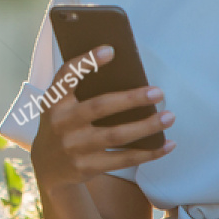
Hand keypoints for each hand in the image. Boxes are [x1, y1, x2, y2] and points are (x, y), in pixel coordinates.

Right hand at [30, 46, 175, 197]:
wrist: (48, 168)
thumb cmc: (63, 126)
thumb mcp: (60, 107)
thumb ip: (81, 92)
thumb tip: (126, 76)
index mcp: (54, 101)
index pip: (66, 75)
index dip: (86, 62)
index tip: (110, 49)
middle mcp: (61, 123)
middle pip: (100, 107)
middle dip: (131, 99)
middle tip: (157, 92)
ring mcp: (74, 147)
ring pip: (117, 135)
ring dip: (147, 126)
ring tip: (169, 117)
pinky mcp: (87, 166)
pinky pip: (124, 159)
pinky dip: (149, 152)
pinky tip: (167, 144)